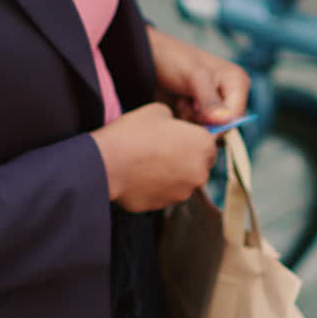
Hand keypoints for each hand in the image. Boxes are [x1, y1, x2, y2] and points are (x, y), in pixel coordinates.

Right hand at [89, 103, 217, 211]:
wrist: (106, 163)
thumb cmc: (133, 133)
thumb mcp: (158, 111)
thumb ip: (175, 119)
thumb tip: (174, 126)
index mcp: (203, 145)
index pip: (210, 145)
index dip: (194, 141)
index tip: (179, 139)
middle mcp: (199, 172)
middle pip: (198, 166)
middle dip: (185, 160)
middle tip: (160, 150)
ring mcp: (182, 193)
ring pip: (182, 183)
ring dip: (171, 175)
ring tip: (146, 163)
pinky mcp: (164, 206)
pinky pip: (163, 194)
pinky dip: (155, 187)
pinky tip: (138, 177)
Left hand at [148, 27, 249, 126]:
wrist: (146, 58)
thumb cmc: (172, 58)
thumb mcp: (193, 77)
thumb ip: (210, 100)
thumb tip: (226, 121)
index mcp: (237, 82)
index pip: (236, 116)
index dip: (219, 126)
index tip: (197, 124)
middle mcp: (228, 95)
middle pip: (223, 125)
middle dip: (203, 121)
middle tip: (186, 103)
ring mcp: (212, 106)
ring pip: (209, 130)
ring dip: (192, 122)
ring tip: (180, 102)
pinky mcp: (198, 113)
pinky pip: (197, 130)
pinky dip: (185, 123)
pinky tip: (176, 107)